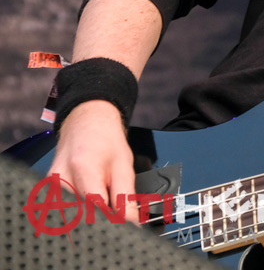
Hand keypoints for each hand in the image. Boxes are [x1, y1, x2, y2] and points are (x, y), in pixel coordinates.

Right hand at [48, 100, 139, 222]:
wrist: (86, 124)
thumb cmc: (105, 140)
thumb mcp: (124, 165)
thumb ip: (126, 195)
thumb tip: (132, 221)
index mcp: (83, 168)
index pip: (95, 206)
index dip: (112, 220)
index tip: (125, 225)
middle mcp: (61, 178)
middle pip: (80, 215)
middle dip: (100, 220)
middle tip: (116, 216)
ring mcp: (50, 186)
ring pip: (71, 215)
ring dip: (88, 216)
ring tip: (103, 204)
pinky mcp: (47, 192)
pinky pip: (63, 210)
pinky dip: (79, 212)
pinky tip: (89, 204)